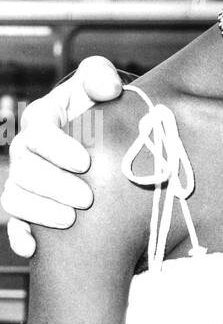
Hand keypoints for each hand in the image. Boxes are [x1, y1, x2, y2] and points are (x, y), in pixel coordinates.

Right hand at [2, 56, 123, 257]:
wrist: (107, 135)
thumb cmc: (102, 106)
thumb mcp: (102, 84)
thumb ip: (100, 76)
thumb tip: (107, 87)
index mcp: (41, 118)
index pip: (37, 132)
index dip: (57, 149)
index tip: (85, 163)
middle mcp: (26, 151)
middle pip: (25, 171)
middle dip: (54, 186)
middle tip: (87, 198)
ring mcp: (25, 179)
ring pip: (16, 198)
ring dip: (40, 211)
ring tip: (71, 220)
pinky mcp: (30, 205)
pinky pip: (14, 225)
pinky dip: (21, 237)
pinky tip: (36, 248)